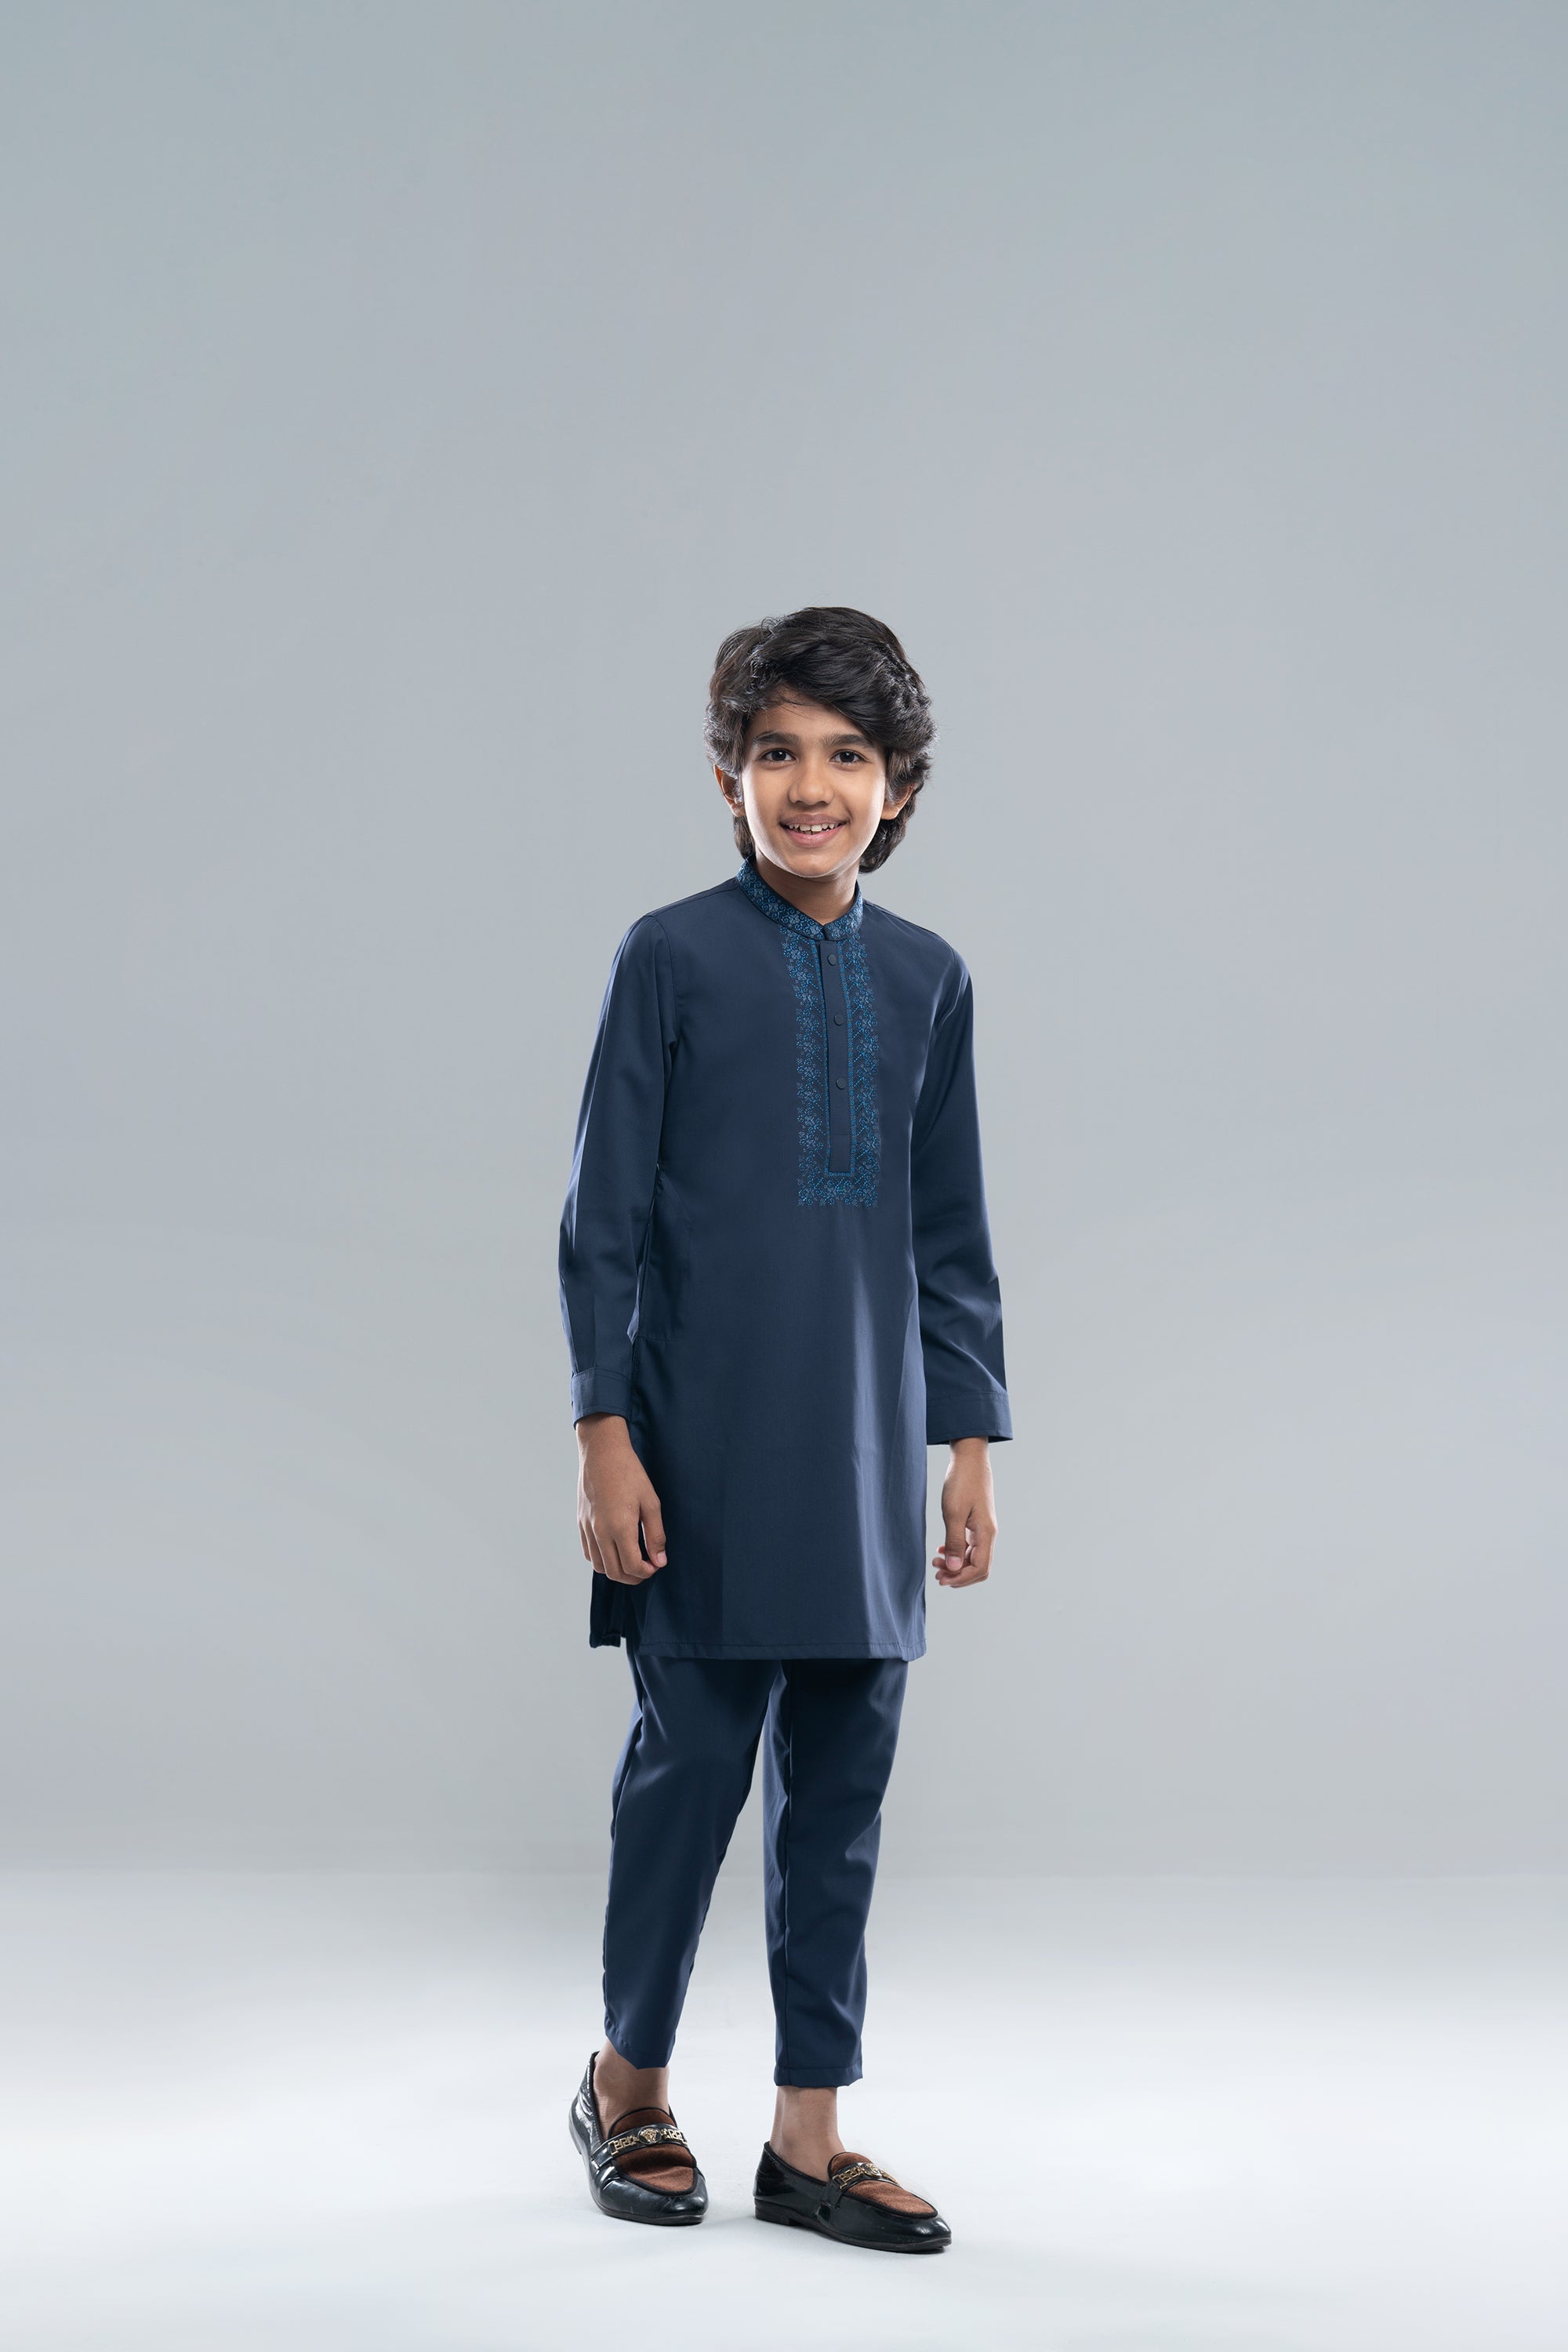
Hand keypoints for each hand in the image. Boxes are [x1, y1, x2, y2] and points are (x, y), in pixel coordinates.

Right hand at [576, 1415, 666, 1585]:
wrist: (601, 1451)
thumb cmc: (630, 1473)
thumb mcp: (651, 1502)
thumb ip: (656, 1535)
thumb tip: (659, 1561)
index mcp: (620, 1527)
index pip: (632, 1566)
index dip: (646, 1572)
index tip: (655, 1565)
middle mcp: (600, 1532)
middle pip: (614, 1572)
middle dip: (633, 1577)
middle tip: (646, 1569)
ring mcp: (587, 1528)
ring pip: (599, 1566)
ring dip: (616, 1571)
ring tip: (631, 1561)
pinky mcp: (580, 1522)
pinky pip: (588, 1552)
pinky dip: (601, 1559)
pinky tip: (614, 1549)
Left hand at [932, 1437, 995, 1588]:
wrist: (969, 1459)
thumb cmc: (962, 1482)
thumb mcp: (953, 1513)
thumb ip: (955, 1542)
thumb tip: (954, 1568)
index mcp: (986, 1533)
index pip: (980, 1568)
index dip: (961, 1578)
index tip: (942, 1579)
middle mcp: (988, 1534)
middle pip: (978, 1567)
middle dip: (958, 1575)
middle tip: (937, 1575)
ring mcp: (982, 1528)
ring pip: (973, 1557)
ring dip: (956, 1564)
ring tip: (936, 1563)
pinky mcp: (976, 1522)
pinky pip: (969, 1545)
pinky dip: (957, 1552)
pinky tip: (942, 1549)